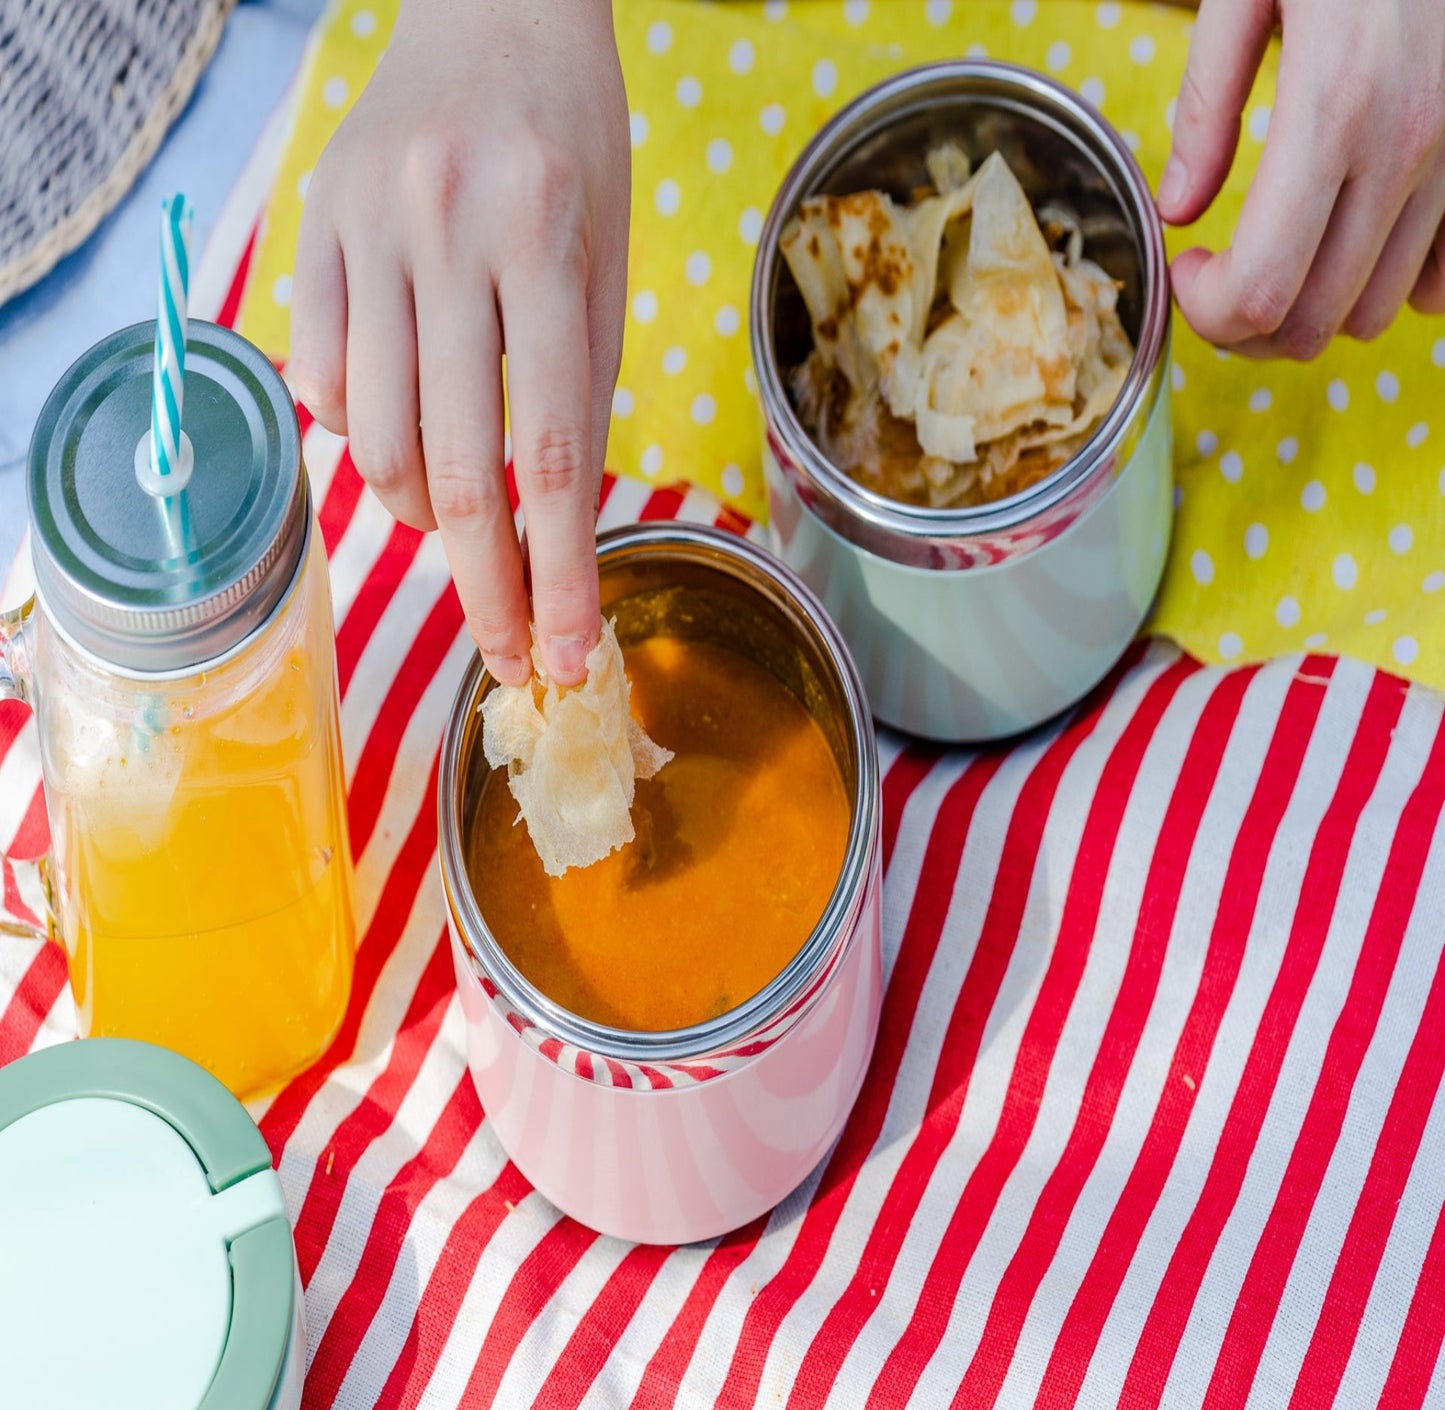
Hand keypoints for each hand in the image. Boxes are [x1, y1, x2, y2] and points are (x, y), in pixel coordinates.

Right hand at [291, 0, 629, 684]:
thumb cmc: (575, 148)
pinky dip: (359, 436)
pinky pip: (320, 379)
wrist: (495, 11)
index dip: (556, 573)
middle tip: (506, 653)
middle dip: (485, 587)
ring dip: (420, 516)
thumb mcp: (611, 266)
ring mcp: (365, 230)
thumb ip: (582, 394)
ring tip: (459, 524)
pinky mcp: (314, 229)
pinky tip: (399, 431)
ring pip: (372, 440)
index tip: (564, 652)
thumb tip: (555, 534)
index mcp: (546, 241)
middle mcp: (445, 235)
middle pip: (453, 469)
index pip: (549, 454)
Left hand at [1158, 0, 1444, 357]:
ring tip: (1275, 258)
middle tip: (1217, 277)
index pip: (1258, 290)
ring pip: (1371, 315)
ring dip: (1307, 311)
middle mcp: (1406, 147)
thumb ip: (1206, 103)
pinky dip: (1385, 288)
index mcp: (1334, 110)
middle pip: (1311, 324)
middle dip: (1243, 327)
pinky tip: (1345, 245)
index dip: (1204, 310)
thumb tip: (1178, 210)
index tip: (1186, 266)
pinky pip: (1440, 283)